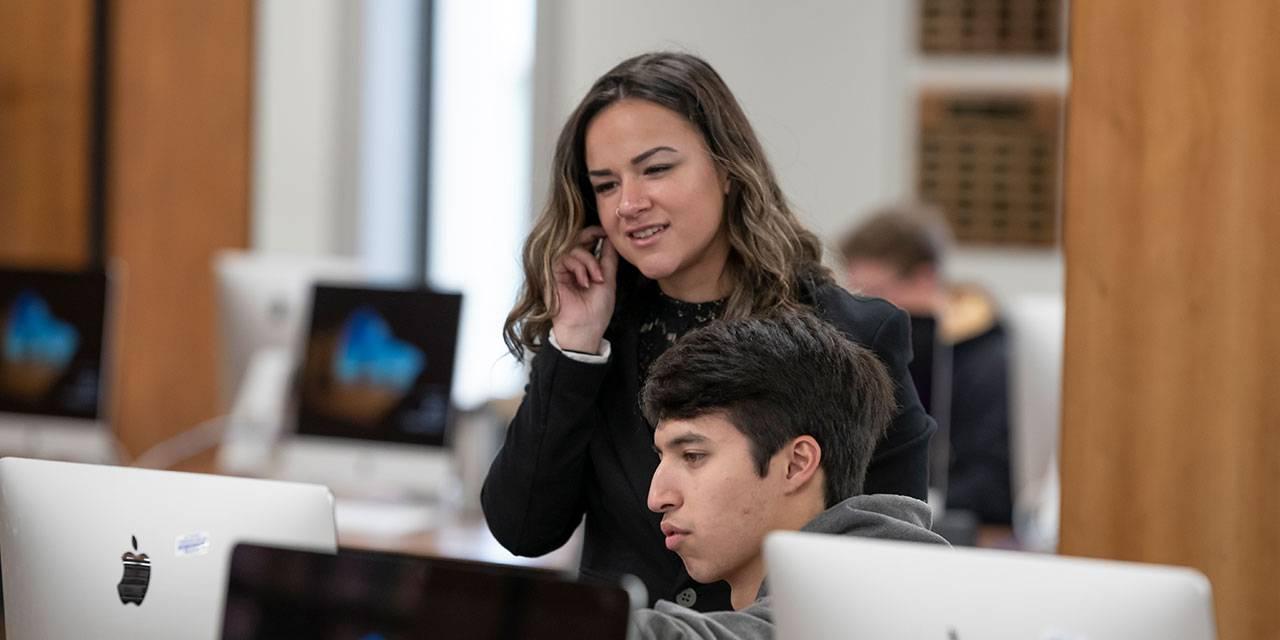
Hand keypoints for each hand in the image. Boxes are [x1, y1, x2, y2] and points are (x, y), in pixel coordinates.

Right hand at [550, 226, 617, 353]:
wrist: (585, 328)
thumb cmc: (596, 311)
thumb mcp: (608, 279)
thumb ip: (608, 259)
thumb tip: (612, 240)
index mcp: (585, 267)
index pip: (586, 243)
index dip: (594, 233)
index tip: (605, 232)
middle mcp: (572, 267)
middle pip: (576, 239)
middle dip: (590, 236)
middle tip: (600, 236)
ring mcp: (562, 270)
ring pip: (574, 249)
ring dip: (589, 262)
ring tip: (597, 279)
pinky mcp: (552, 274)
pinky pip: (565, 258)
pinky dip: (579, 267)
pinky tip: (584, 282)